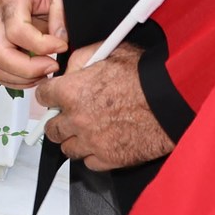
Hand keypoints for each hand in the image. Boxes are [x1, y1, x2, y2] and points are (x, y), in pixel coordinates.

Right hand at [0, 0, 65, 88]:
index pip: (17, 31)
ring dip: (21, 77)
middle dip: (27, 68)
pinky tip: (35, 75)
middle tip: (51, 67)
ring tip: (44, 73)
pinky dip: (15, 79)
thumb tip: (59, 39)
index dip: (42, 45)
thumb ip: (61, 12)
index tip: (62, 46)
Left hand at [36, 43, 174, 170]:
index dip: (50, 95)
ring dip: (74, 140)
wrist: (171, 101)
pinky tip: (103, 144)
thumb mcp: (110, 51)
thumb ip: (82, 59)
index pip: (42, 97)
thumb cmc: (145, 76)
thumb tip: (71, 69)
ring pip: (67, 148)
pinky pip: (88, 163)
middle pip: (51, 129)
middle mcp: (76, 119)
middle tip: (71, 116)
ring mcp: (91, 142)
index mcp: (71, 92)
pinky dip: (93, 155)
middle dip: (59, 121)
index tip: (55, 97)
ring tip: (87, 132)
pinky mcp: (108, 159)